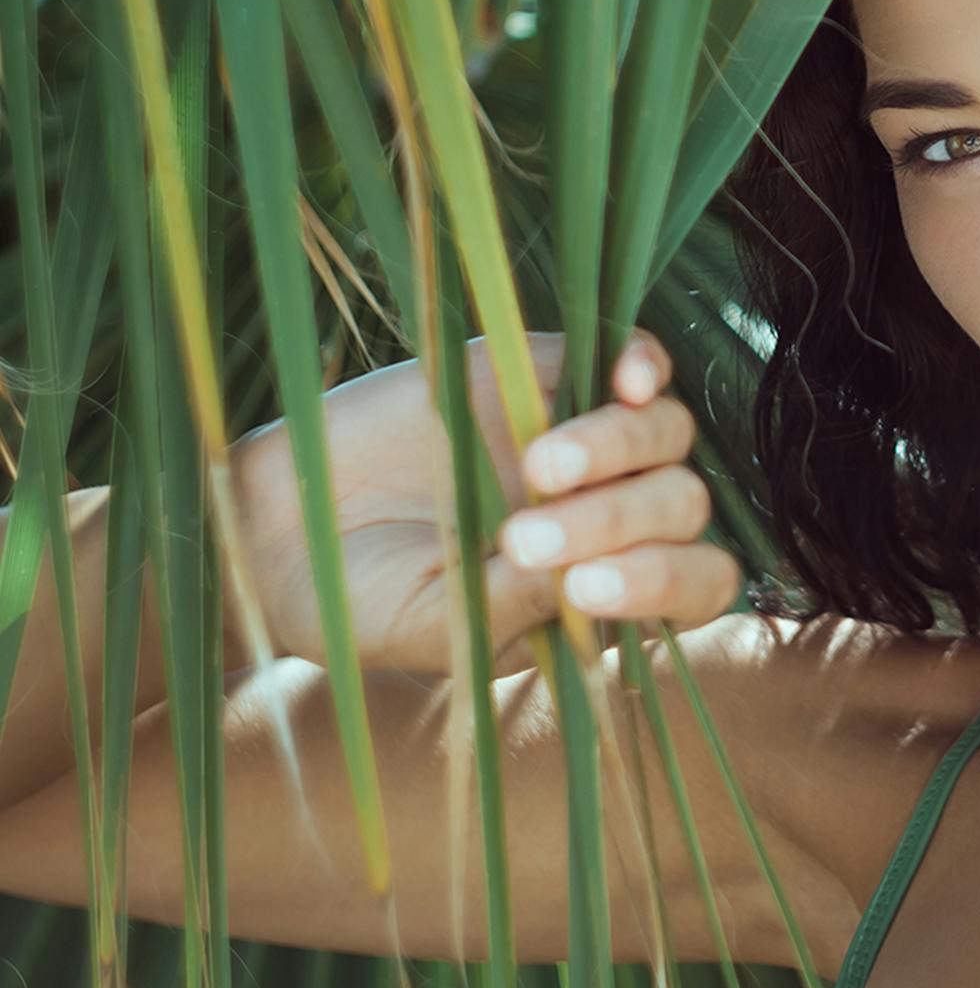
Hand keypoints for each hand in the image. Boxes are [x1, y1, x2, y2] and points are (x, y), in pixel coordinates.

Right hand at [231, 330, 740, 676]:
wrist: (275, 529)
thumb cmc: (361, 602)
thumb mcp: (437, 628)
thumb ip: (514, 609)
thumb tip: (581, 576)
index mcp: (608, 590)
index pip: (695, 585)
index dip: (664, 583)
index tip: (585, 590)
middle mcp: (615, 516)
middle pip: (679, 504)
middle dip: (616, 522)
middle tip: (521, 539)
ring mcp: (588, 442)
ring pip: (665, 433)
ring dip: (617, 448)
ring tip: (535, 466)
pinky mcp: (547, 373)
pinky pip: (634, 358)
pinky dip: (643, 363)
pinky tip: (626, 380)